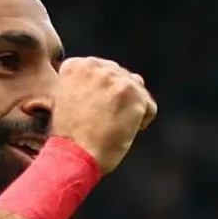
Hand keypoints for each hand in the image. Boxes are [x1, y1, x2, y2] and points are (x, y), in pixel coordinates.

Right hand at [50, 57, 157, 172]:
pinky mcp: (133, 95)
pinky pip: (150, 107)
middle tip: (107, 120)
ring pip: (138, 90)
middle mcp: (95, 67)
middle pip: (123, 77)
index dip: (105, 93)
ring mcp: (115, 79)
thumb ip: (86, 82)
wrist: (75, 152)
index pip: (105, 70)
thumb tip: (117, 76)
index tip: (95, 110)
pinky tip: (125, 131)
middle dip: (120, 98)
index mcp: (76, 65)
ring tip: (115, 125)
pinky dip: (142, 121)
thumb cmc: (71, 133)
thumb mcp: (67, 97)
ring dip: (132, 108)